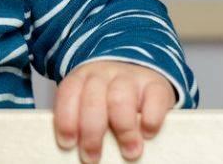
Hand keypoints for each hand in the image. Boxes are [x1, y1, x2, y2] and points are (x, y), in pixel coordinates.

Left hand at [53, 60, 174, 162]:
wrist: (139, 67)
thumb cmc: (108, 95)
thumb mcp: (89, 100)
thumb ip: (82, 119)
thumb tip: (80, 149)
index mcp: (82, 78)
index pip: (68, 93)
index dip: (66, 120)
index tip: (68, 144)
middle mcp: (104, 75)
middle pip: (92, 101)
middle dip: (91, 133)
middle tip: (92, 157)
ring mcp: (130, 77)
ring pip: (121, 99)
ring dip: (123, 130)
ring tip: (129, 152)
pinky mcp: (156, 84)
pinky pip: (154, 97)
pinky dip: (151, 118)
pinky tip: (147, 133)